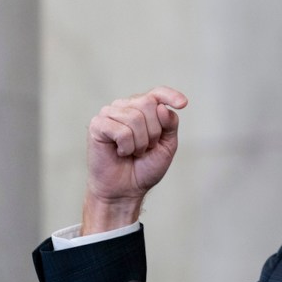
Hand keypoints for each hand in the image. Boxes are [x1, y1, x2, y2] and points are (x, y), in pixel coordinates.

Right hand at [81, 86, 187, 234]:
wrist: (126, 188)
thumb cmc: (145, 166)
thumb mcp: (167, 144)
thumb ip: (169, 124)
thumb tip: (162, 108)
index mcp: (143, 108)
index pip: (157, 93)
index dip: (171, 95)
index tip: (183, 104)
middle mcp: (125, 106)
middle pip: (148, 104)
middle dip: (154, 131)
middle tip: (146, 147)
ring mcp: (109, 114)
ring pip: (135, 117)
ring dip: (140, 142)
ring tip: (133, 151)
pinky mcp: (97, 125)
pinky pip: (121, 131)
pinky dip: (126, 147)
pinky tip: (120, 152)